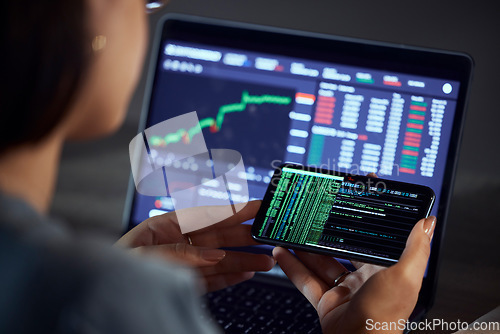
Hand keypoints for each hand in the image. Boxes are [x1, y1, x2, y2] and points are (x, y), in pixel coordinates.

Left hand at [116, 200, 274, 291]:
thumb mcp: (145, 256)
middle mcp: (177, 243)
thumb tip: (215, 253)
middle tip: (268, 234)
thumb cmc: (114, 269)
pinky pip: (212, 279)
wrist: (100, 294)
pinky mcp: (184, 283)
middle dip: (245, 236)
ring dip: (244, 259)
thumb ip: (181, 252)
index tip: (256, 206)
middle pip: (219, 237)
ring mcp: (183, 264)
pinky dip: (230, 277)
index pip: (206, 215)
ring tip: (266, 260)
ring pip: (220, 260)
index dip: (233, 210)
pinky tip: (247, 273)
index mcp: (165, 226)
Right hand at [273, 172, 435, 333]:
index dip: (366, 220)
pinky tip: (283, 253)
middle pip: (343, 248)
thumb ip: (416, 247)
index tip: (356, 200)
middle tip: (318, 215)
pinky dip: (293, 267)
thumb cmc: (386, 315)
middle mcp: (365, 278)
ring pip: (322, 262)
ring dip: (306, 248)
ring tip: (294, 231)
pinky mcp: (326, 301)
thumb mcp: (404, 275)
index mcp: (386, 270)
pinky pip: (306, 280)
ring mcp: (344, 290)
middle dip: (329, 233)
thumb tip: (428, 222)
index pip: (376, 238)